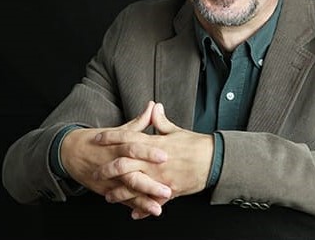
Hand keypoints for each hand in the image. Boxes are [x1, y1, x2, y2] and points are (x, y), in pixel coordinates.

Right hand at [60, 101, 171, 215]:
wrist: (70, 152)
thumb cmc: (99, 140)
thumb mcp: (118, 130)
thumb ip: (139, 121)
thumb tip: (154, 105)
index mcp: (118, 145)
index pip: (134, 147)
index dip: (149, 152)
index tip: (166, 155)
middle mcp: (113, 163)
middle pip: (132, 174)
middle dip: (149, 183)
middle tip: (168, 188)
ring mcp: (109, 179)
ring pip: (127, 191)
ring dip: (143, 200)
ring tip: (159, 207)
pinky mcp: (106, 190)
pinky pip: (121, 200)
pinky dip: (133, 207)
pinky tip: (147, 212)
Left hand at [94, 103, 213, 217]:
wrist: (213, 160)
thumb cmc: (195, 144)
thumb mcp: (176, 131)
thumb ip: (160, 121)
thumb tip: (153, 107)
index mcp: (154, 144)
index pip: (127, 138)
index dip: (111, 137)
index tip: (98, 137)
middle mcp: (153, 162)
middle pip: (123, 165)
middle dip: (107, 169)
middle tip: (96, 172)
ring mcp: (159, 178)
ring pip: (133, 187)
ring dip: (119, 193)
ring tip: (109, 196)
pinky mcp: (168, 191)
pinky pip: (152, 202)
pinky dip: (142, 208)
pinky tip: (134, 213)